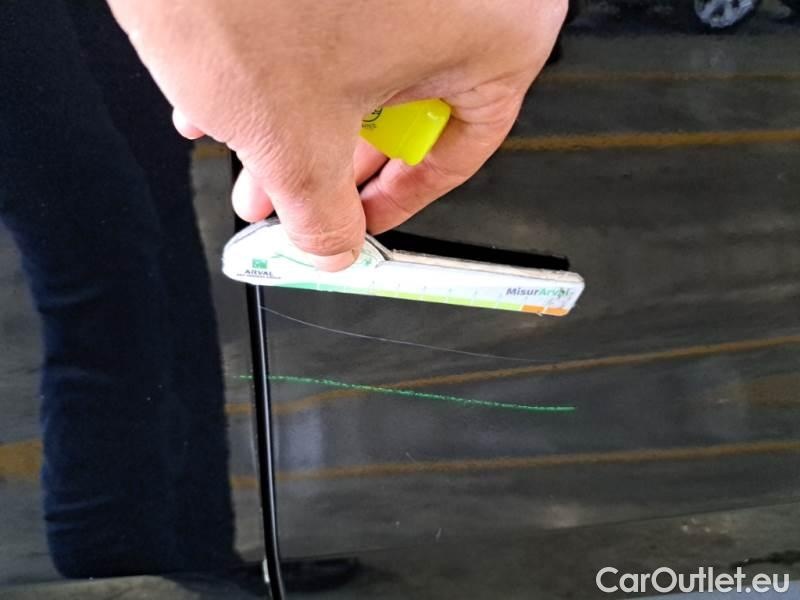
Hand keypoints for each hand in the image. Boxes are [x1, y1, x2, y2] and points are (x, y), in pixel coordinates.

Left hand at [107, 0, 565, 269]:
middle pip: (405, 103)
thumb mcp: (298, 139)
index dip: (401, 198)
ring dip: (299, 114)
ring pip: (365, 58)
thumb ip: (324, 214)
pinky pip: (342, 15)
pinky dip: (294, 57)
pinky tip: (241, 89)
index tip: (362, 218)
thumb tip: (334, 244)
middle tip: (290, 194)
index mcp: (497, 31)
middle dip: (327, 160)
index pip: (462, 147)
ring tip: (247, 148)